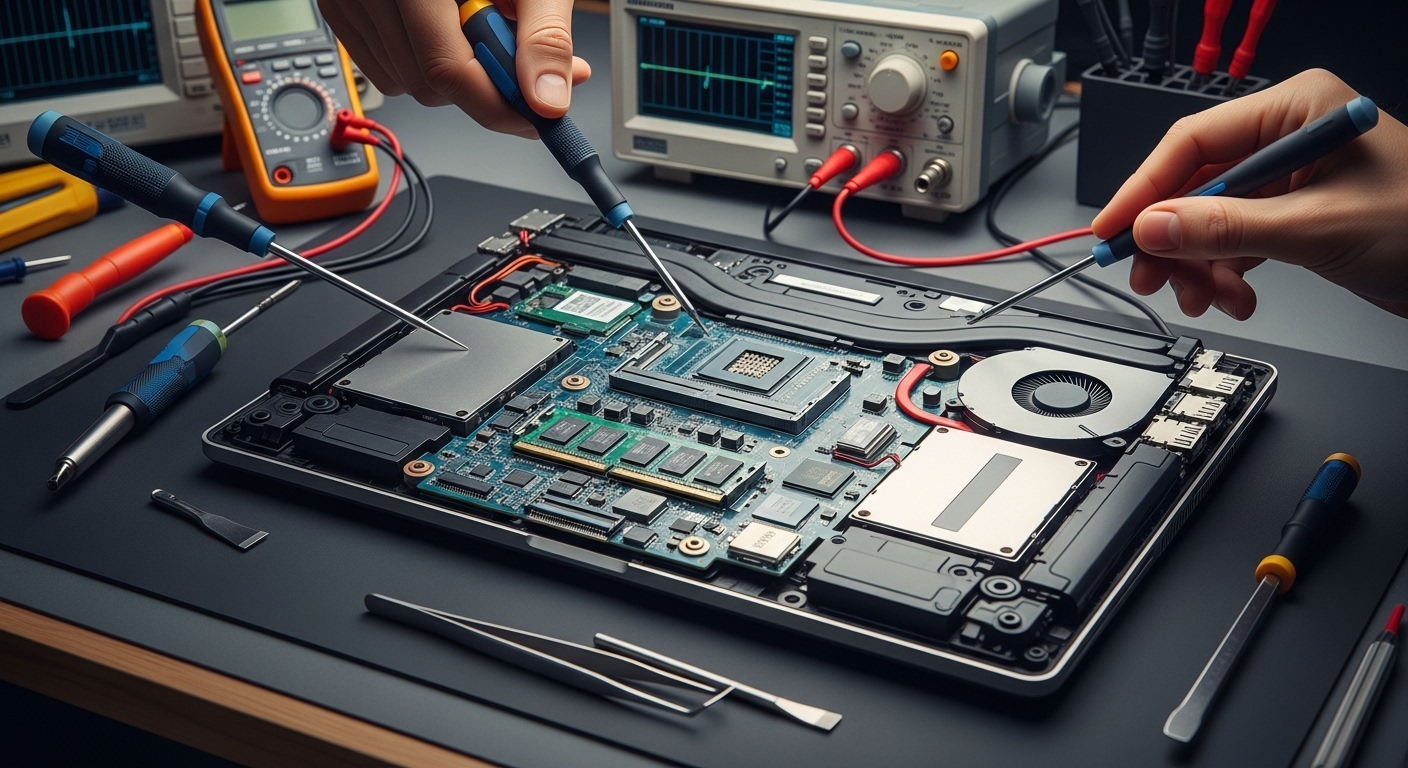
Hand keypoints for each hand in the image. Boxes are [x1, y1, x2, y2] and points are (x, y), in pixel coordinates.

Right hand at [318, 0, 590, 136]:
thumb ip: (544, 36)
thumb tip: (548, 98)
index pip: (448, 69)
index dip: (498, 105)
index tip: (536, 117)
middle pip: (427, 85)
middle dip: (481, 88)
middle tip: (518, 61)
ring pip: (405, 84)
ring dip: (452, 75)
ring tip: (477, 22)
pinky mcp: (341, 9)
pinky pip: (383, 68)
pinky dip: (420, 62)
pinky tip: (445, 26)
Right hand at [1091, 69, 1407, 318]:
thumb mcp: (1316, 228)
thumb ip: (1226, 228)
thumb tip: (1153, 228)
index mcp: (1296, 110)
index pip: (1192, 142)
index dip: (1143, 191)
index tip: (1111, 230)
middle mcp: (1287, 137)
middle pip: (1193, 185)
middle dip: (1172, 240)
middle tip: (1150, 278)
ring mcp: (1289, 177)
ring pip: (1208, 220)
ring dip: (1198, 266)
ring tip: (1206, 300)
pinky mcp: (1294, 214)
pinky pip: (1234, 240)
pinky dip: (1225, 274)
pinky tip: (1236, 299)